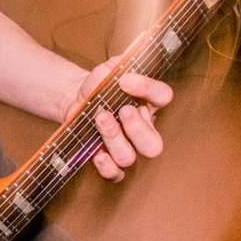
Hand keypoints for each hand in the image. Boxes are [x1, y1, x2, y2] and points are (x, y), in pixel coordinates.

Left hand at [68, 62, 172, 182]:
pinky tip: (98, 153)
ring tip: (100, 118)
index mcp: (149, 103)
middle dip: (138, 128)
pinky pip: (115, 174)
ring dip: (114, 138)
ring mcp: (126, 147)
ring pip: (129, 157)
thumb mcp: (108, 71)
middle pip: (153, 144)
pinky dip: (107, 166)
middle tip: (123, 111)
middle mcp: (142, 129)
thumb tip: (124, 68)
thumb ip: (118, 66)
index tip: (125, 80)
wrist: (77, 100)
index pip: (162, 96)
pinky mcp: (108, 160)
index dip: (148, 89)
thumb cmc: (99, 86)